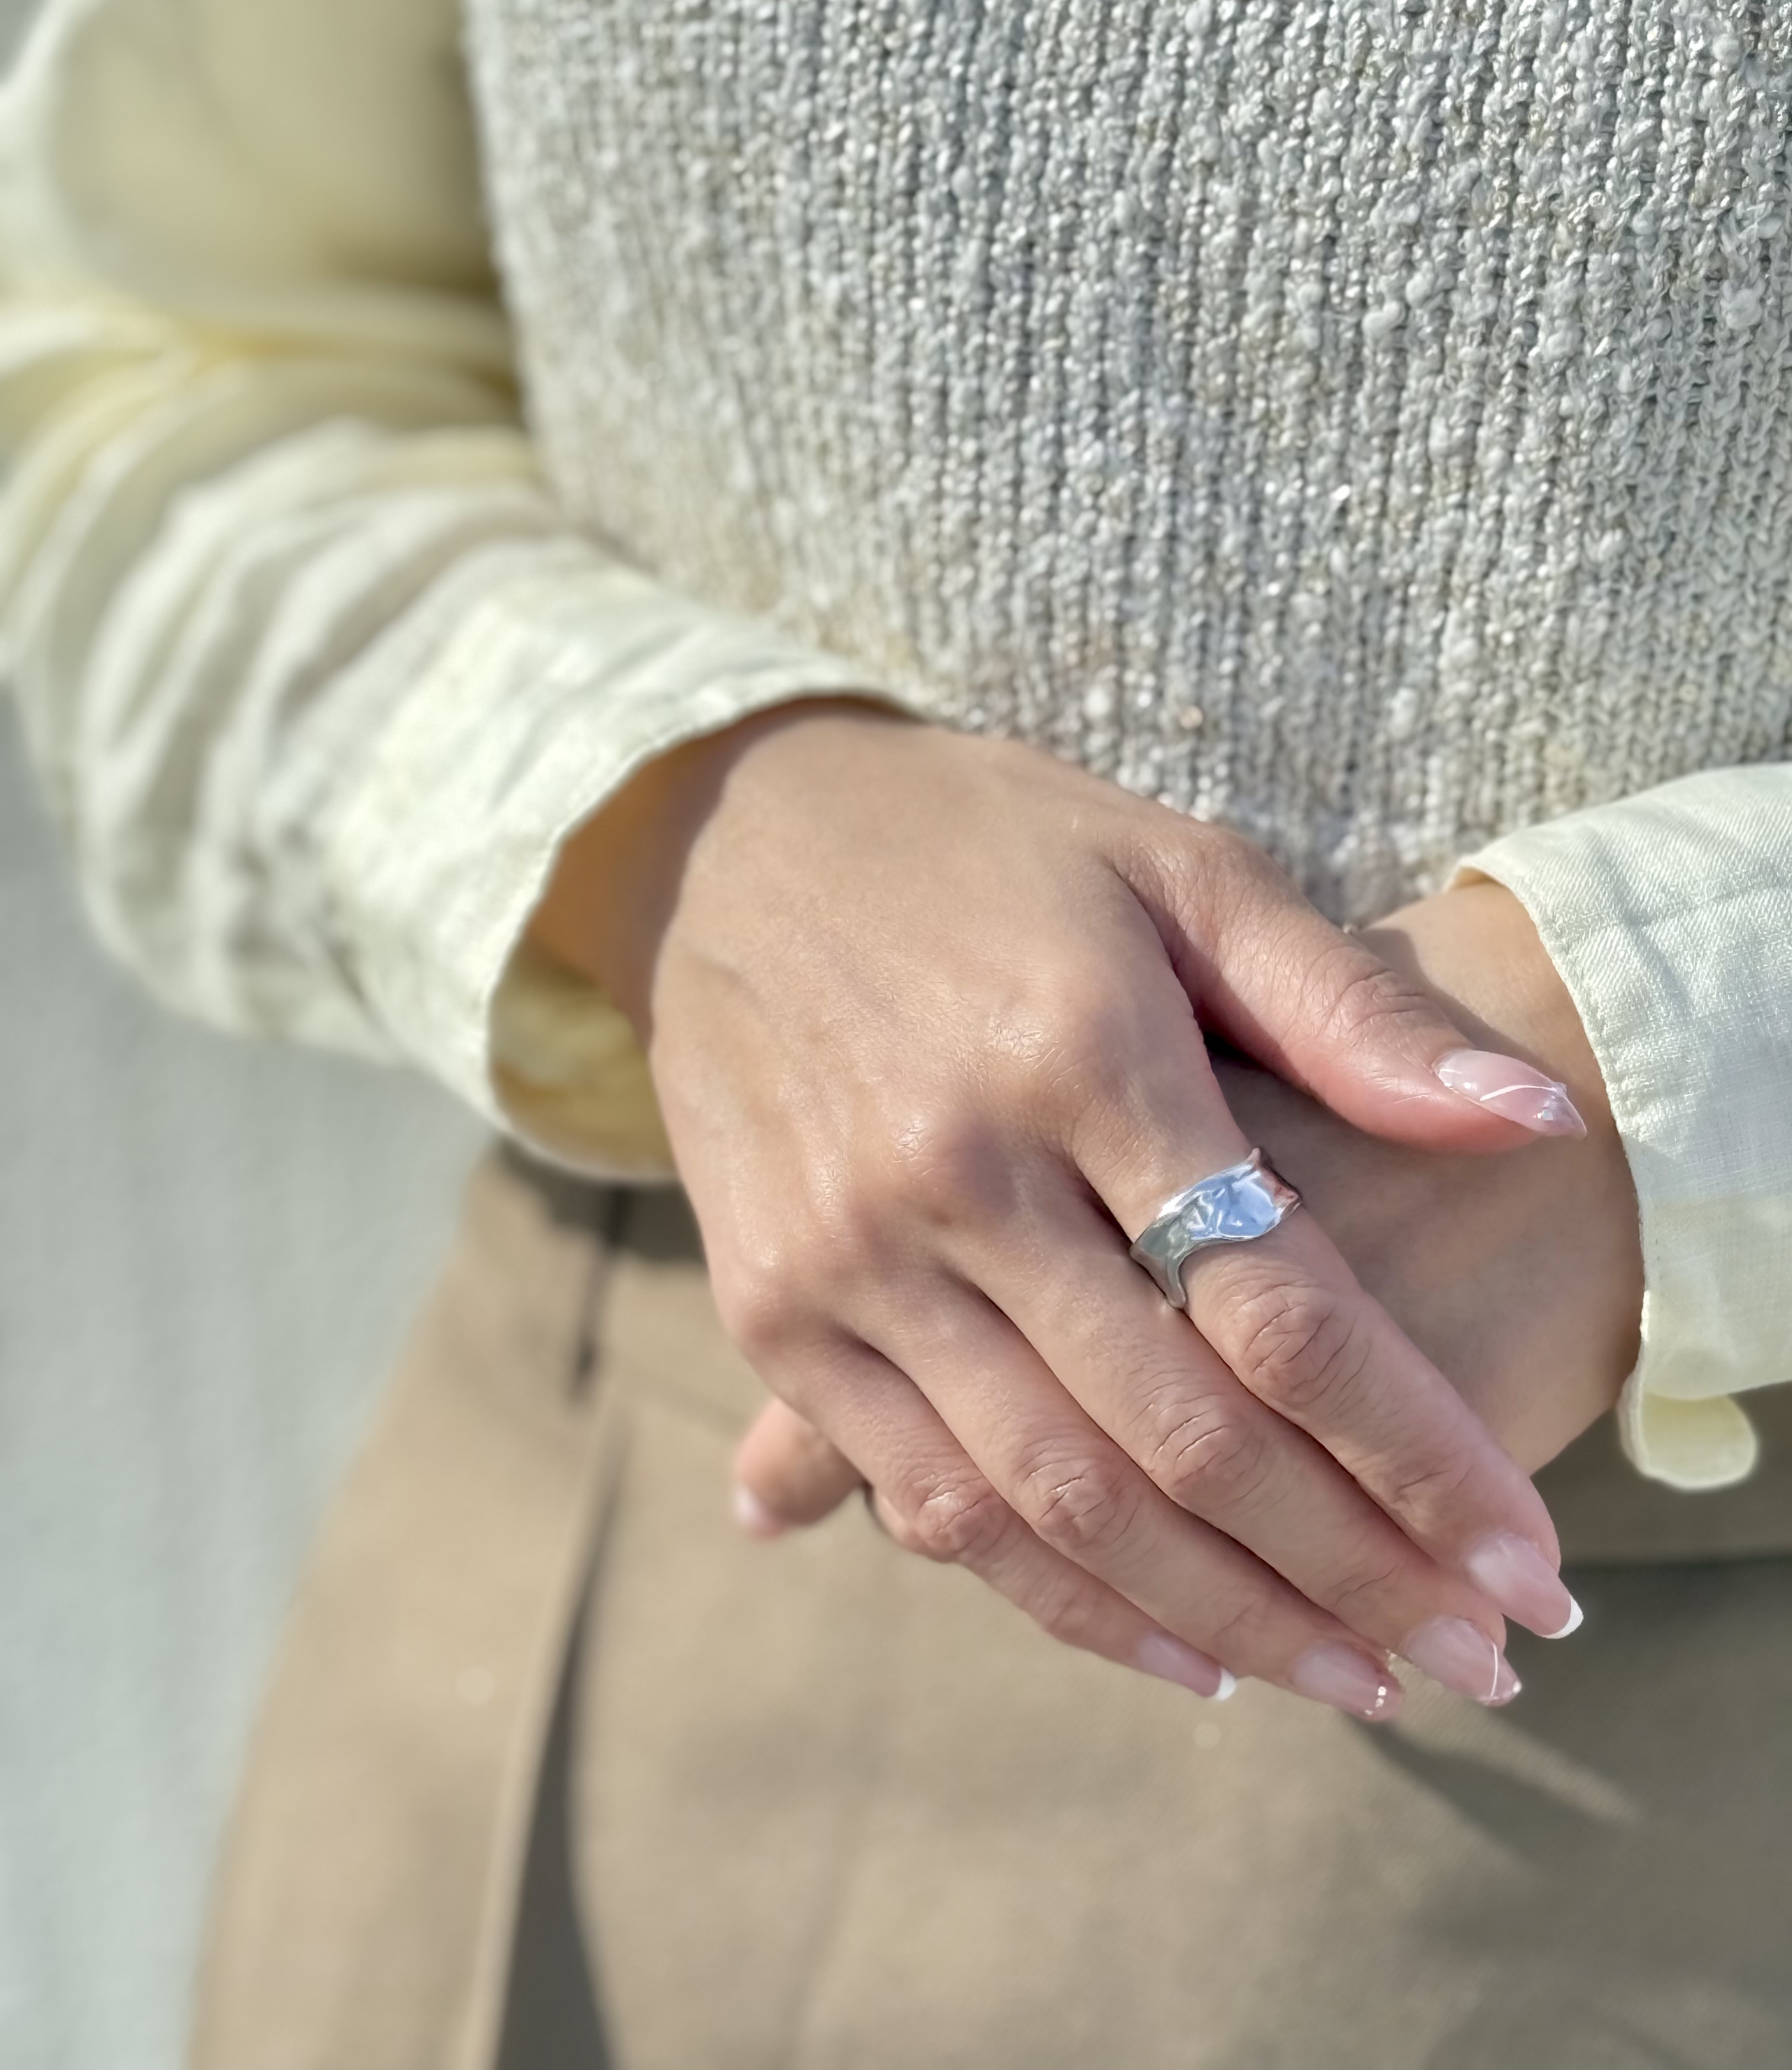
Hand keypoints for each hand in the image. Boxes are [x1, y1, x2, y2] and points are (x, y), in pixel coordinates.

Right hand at [533, 707, 1585, 1714]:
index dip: (1417, 1454)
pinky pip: (926, 1493)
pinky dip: (1054, 1594)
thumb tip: (1529, 1118)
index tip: (1523, 1563)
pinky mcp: (771, 1306)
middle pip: (1181, 1434)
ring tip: (1345, 1678)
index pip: (1282, 1308)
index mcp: (1079, 1052)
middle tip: (1468, 1659)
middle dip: (1345, 1570)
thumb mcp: (1175, 867)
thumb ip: (1342, 1008)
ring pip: (1054, 1499)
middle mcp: (956, 1170)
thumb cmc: (989, 846)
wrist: (732, 842)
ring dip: (1217, 1615)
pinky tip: (1171, 1647)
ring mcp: (849, 1254)